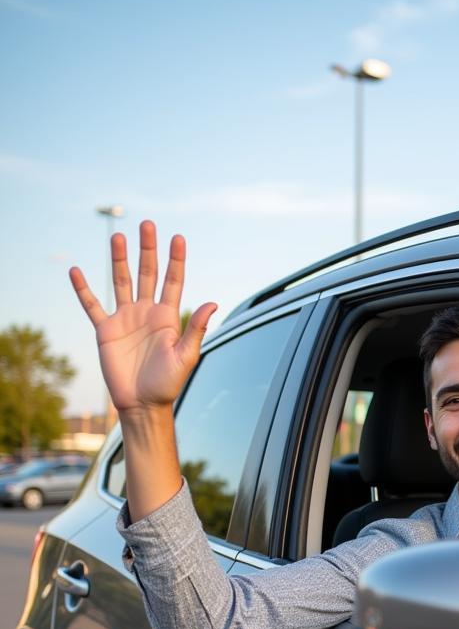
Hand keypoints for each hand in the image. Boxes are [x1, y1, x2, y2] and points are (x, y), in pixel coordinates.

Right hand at [69, 221, 217, 413]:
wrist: (143, 403)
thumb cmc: (168, 383)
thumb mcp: (186, 355)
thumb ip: (196, 329)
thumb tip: (213, 303)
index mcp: (168, 317)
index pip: (173, 281)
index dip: (175, 260)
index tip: (178, 238)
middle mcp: (147, 312)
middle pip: (147, 274)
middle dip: (148, 250)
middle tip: (147, 225)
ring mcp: (125, 319)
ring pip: (120, 281)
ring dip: (119, 259)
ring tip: (118, 236)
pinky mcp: (106, 330)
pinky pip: (92, 305)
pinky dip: (83, 289)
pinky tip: (76, 271)